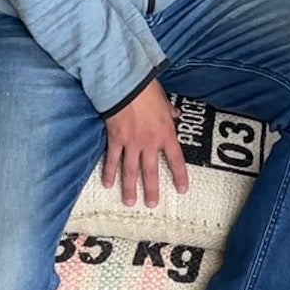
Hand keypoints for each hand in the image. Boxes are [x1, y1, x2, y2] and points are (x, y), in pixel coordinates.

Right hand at [102, 79, 189, 208]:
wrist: (126, 84)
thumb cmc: (148, 90)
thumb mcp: (165, 101)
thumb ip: (169, 112)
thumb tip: (175, 114)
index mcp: (166, 133)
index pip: (176, 159)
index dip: (180, 175)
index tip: (182, 190)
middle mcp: (149, 142)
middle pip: (151, 171)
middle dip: (152, 189)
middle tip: (152, 205)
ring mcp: (131, 143)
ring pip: (131, 170)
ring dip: (130, 188)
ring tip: (130, 202)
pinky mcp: (115, 139)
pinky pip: (113, 159)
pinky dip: (110, 172)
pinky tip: (108, 184)